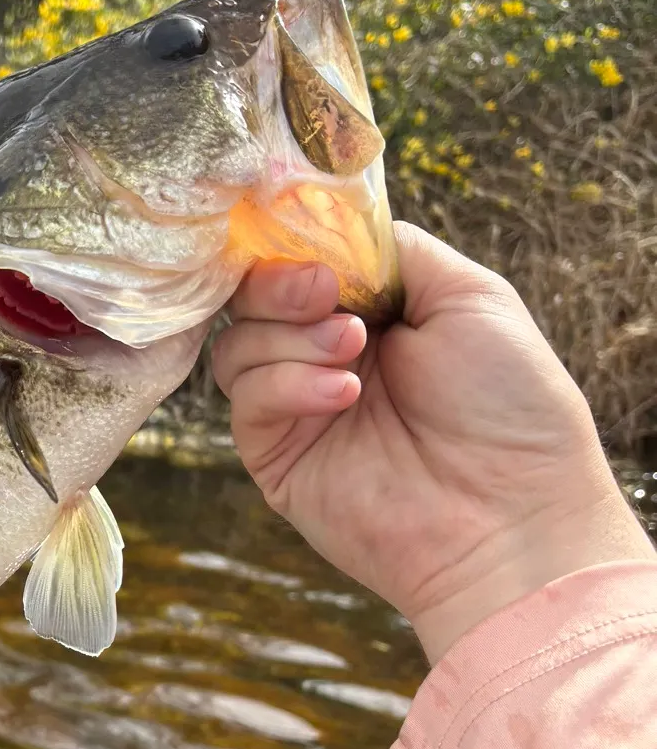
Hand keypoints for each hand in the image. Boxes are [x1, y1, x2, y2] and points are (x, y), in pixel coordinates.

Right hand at [212, 222, 653, 662]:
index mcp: (373, 315)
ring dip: (289, 336)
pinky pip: (246, 401)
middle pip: (252, 298)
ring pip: (237, 345)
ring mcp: (298, 408)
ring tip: (354, 352)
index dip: (295, 248)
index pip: (300, 263)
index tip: (320, 254)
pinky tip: (342, 395)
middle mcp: (326, 356)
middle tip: (326, 296)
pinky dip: (286, 385)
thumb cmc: (511, 408)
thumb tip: (331, 232)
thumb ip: (397, 251)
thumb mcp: (471, 296)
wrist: (510, 517)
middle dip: (279, 286)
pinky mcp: (277, 457)